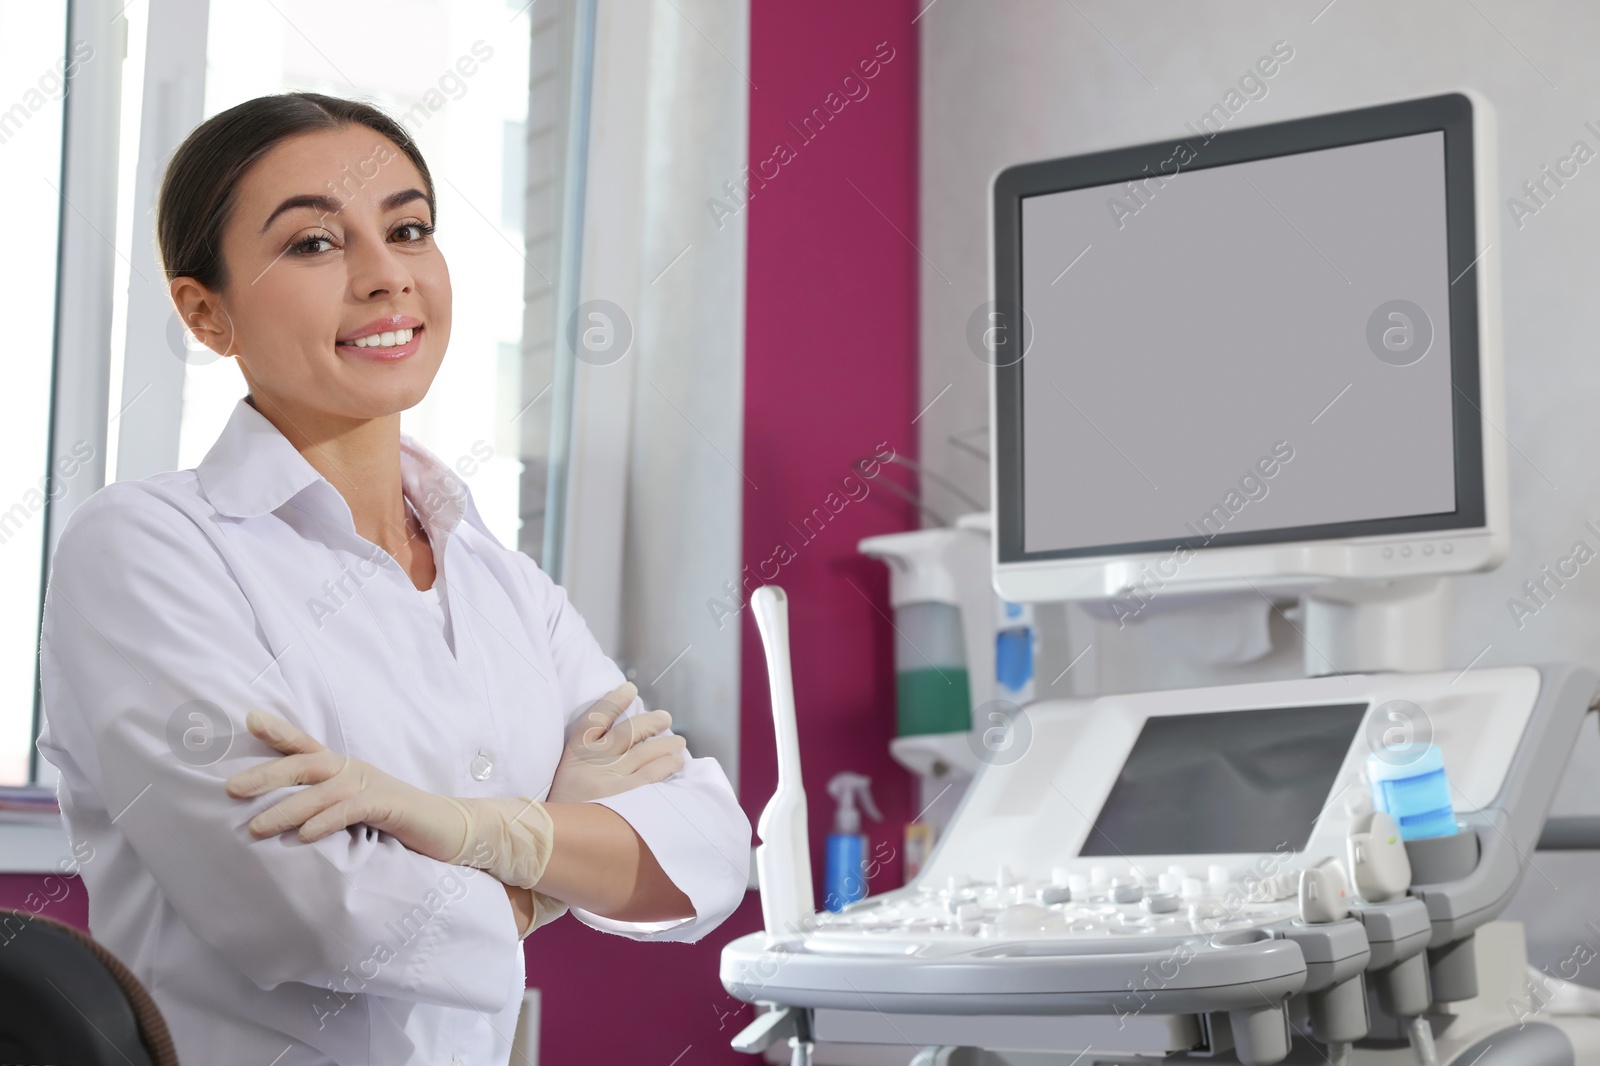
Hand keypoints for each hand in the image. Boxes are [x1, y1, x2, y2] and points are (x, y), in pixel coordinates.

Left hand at [225, 709, 556, 889]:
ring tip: (255, 827)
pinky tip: (304, 837)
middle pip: (306, 764)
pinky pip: (351, 810)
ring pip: (322, 791)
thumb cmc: (400, 824)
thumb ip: (326, 809)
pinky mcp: (390, 805)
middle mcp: (356, 771)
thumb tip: (280, 820)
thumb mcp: (357, 812)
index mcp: (346, 769)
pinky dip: (326, 822)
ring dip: (286, 809)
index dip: (279, 732)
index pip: (307, 747)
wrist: (452, 830)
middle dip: (267, 773)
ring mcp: (373, 786)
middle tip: (231, 787)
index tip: (249, 718)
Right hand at [547, 682, 687, 803]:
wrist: (552, 846)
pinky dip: (667, 766)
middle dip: (650, 722)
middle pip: (627, 732)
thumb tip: (624, 741)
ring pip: (645, 751)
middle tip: (666, 718)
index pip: (593, 718)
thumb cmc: (565, 814)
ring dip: (666, 744)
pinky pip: (652, 775)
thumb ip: (586, 762)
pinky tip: (676, 763)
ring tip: (679, 743)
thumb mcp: (566, 781)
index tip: (630, 688)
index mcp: (573, 755)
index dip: (613, 701)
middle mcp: (591, 763)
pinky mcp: (623, 799)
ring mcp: (608, 780)